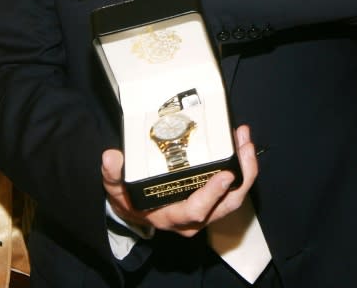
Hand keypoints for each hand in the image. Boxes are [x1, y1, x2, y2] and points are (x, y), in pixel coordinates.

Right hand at [102, 125, 257, 236]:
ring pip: (234, 197)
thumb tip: (111, 157)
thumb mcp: (116, 187)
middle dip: (241, 177)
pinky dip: (240, 167)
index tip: (224, 174)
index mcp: (171, 216)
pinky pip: (232, 188)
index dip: (212, 195)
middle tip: (244, 147)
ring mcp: (206, 209)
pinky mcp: (213, 198)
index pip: (196, 211)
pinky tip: (239, 142)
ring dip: (246, 169)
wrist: (135, 208)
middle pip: (226, 205)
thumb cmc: (128, 197)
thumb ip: (113, 173)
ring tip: (245, 139)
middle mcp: (193, 218)